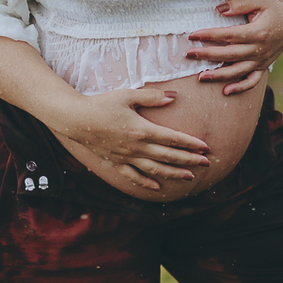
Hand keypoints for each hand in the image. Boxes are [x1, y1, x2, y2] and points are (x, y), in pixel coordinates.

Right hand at [58, 88, 211, 191]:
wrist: (76, 119)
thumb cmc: (102, 104)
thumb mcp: (127, 95)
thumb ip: (151, 97)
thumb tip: (173, 96)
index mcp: (142, 130)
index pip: (172, 138)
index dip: (190, 144)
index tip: (206, 147)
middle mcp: (137, 147)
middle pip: (168, 156)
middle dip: (189, 160)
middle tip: (207, 163)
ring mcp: (126, 158)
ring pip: (155, 170)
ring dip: (173, 174)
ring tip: (189, 177)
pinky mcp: (116, 163)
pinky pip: (133, 176)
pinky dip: (146, 183)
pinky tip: (157, 188)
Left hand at [186, 0, 282, 94]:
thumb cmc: (273, 9)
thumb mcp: (259, 0)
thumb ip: (239, 4)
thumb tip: (219, 9)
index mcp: (258, 32)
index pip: (229, 35)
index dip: (210, 35)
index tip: (193, 35)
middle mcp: (259, 49)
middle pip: (229, 54)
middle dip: (207, 55)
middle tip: (188, 54)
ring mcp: (262, 61)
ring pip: (238, 71)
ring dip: (218, 76)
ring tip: (200, 77)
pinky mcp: (263, 67)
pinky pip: (252, 81)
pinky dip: (240, 88)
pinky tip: (225, 91)